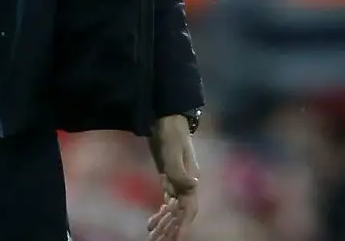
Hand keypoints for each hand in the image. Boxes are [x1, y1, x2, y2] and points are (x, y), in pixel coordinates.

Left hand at [145, 115, 199, 240]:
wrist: (167, 117)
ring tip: (152, 236)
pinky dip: (160, 213)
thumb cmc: (171, 132)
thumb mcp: (172, 151)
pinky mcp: (169, 177)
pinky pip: (167, 201)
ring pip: (173, 209)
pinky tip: (151, 222)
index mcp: (191, 178)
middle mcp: (187, 182)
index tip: (174, 239)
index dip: (182, 225)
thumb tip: (193, 187)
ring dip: (165, 223)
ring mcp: (178, 180)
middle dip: (170, 228)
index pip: (188, 208)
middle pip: (180, 212)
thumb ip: (180, 171)